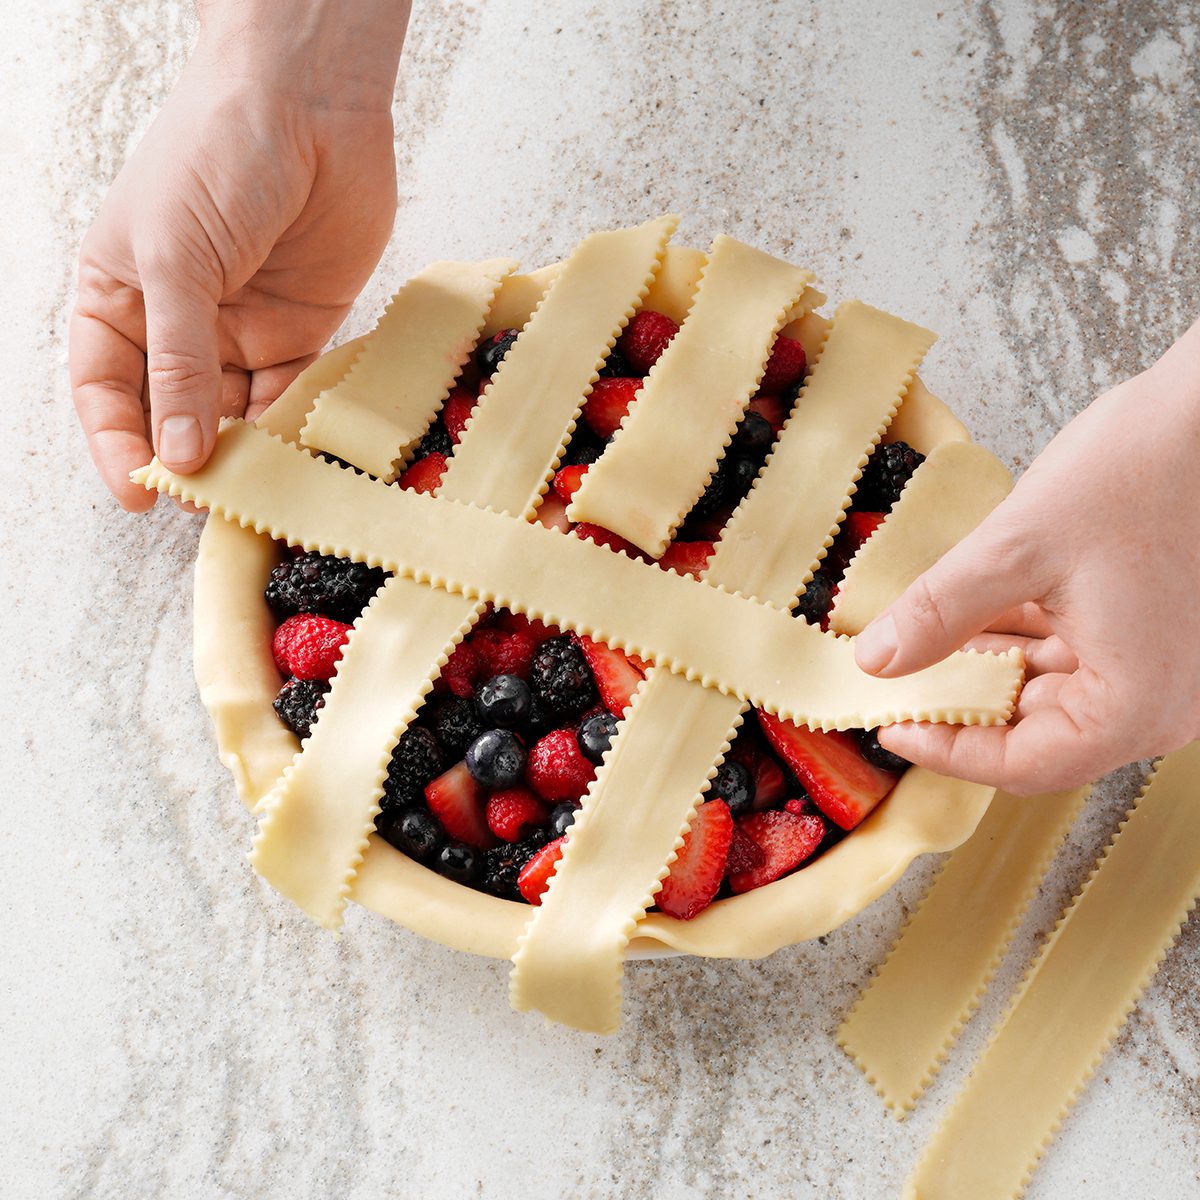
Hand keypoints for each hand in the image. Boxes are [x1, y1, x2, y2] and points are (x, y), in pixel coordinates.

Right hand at [70, 1, 406, 509]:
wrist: (309, 103)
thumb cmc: (216, 155)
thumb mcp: (176, 260)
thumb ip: (178, 360)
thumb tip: (176, 449)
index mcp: (121, 293)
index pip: (108, 387)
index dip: (118, 442)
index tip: (140, 490)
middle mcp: (180, 318)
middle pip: (172, 409)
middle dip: (184, 456)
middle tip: (205, 499)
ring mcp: (241, 325)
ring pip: (234, 410)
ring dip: (241, 449)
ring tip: (253, 486)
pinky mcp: (301, 327)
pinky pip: (290, 392)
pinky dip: (289, 423)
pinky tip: (293, 451)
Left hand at [855, 322, 1199, 793]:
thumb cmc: (1146, 469)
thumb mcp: (1018, 545)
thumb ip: (940, 610)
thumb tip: (877, 660)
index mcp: (1136, 705)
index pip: (1023, 764)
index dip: (945, 749)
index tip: (887, 722)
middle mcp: (1156, 702)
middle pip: (1035, 733)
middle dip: (957, 702)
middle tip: (890, 678)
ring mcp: (1158, 667)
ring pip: (1046, 691)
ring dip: (980, 667)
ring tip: (916, 638)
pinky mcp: (1149, 630)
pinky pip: (1069, 654)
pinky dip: (1013, 637)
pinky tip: (965, 611)